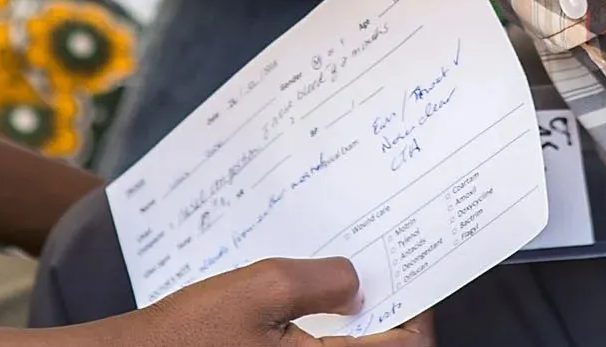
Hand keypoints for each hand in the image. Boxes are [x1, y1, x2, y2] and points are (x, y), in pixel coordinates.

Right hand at [95, 259, 431, 346]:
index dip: (417, 310)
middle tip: (376, 266)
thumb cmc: (188, 338)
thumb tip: (356, 280)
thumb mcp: (257, 292)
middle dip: (383, 310)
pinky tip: (302, 302)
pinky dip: (319, 332)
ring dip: (351, 322)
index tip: (414, 271)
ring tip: (340, 277)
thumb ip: (317, 281)